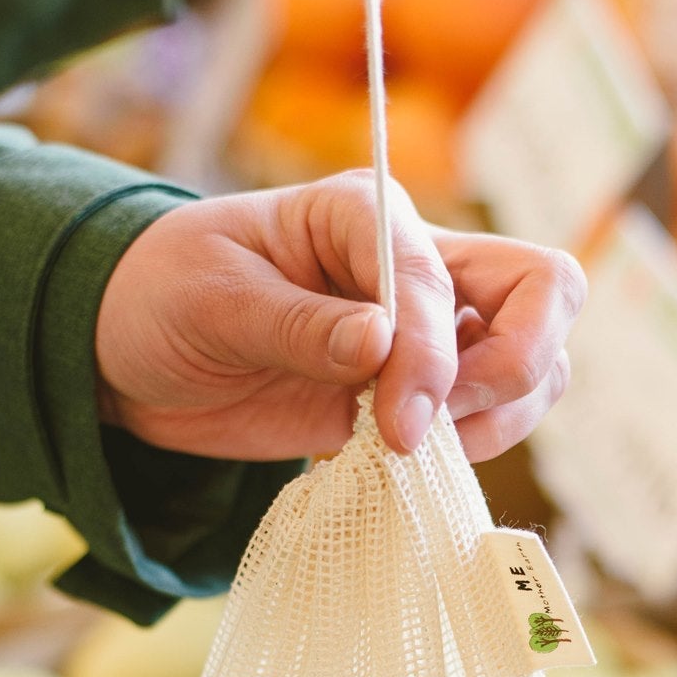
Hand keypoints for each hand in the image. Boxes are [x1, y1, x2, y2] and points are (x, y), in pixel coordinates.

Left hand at [94, 172, 584, 461]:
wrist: (130, 352)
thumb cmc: (163, 295)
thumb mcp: (211, 299)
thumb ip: (298, 325)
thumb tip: (382, 347)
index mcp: (365, 214)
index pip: (442, 276)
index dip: (436, 355)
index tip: (400, 427)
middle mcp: (416, 266)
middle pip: (546, 294)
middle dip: (514, 367)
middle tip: (434, 426)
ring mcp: (431, 333)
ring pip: (537, 363)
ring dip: (501, 416)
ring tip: (414, 446)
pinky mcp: (420, 394)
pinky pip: (494, 417)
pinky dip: (476, 447)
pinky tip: (407, 462)